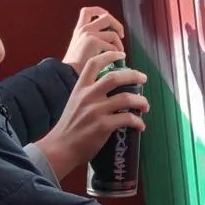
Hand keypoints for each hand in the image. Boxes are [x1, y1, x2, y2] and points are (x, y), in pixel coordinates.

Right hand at [35, 51, 148, 177]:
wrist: (59, 149)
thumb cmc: (68, 128)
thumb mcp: (74, 103)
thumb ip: (88, 95)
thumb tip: (108, 92)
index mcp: (79, 88)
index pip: (93, 64)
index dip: (109, 56)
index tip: (122, 55)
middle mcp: (88, 96)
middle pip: (115, 77)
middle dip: (134, 75)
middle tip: (144, 79)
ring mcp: (96, 111)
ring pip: (126, 97)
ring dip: (141, 101)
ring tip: (145, 106)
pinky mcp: (103, 126)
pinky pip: (127, 119)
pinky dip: (138, 121)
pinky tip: (141, 125)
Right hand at [63, 7, 125, 73]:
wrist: (68, 76)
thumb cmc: (76, 68)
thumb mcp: (80, 49)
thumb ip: (92, 41)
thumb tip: (111, 40)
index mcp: (79, 30)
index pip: (87, 11)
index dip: (99, 11)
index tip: (107, 16)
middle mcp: (84, 30)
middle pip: (106, 16)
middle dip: (118, 25)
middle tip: (121, 36)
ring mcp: (88, 34)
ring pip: (113, 34)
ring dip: (119, 45)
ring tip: (118, 55)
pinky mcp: (93, 42)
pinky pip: (113, 47)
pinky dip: (117, 55)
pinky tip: (115, 62)